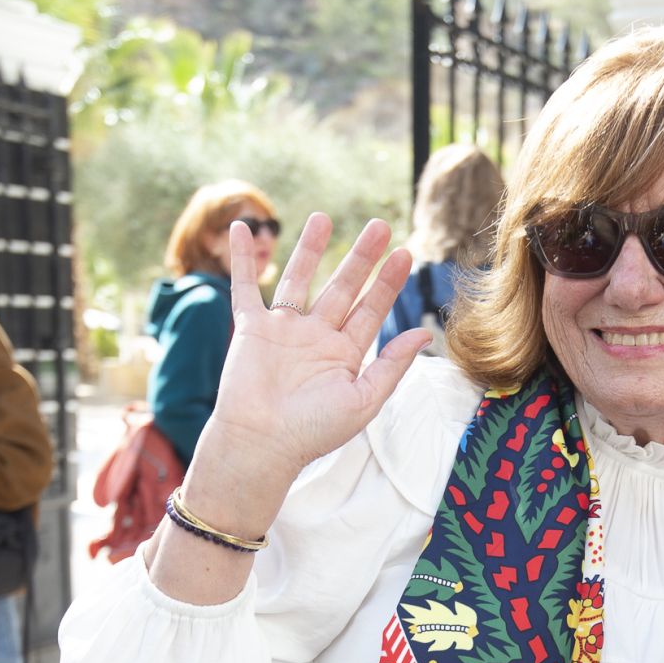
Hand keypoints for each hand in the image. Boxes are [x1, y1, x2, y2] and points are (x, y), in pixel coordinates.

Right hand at [185, 215, 430, 535]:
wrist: (263, 444)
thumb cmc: (314, 431)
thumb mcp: (364, 400)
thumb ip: (392, 365)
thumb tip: (422, 333)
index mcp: (345, 354)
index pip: (372, 310)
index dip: (388, 283)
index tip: (406, 254)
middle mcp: (316, 337)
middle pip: (343, 288)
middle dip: (361, 258)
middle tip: (380, 226)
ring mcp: (284, 330)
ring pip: (299, 280)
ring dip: (309, 249)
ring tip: (322, 217)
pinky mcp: (252, 330)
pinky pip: (245, 288)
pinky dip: (241, 260)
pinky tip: (240, 230)